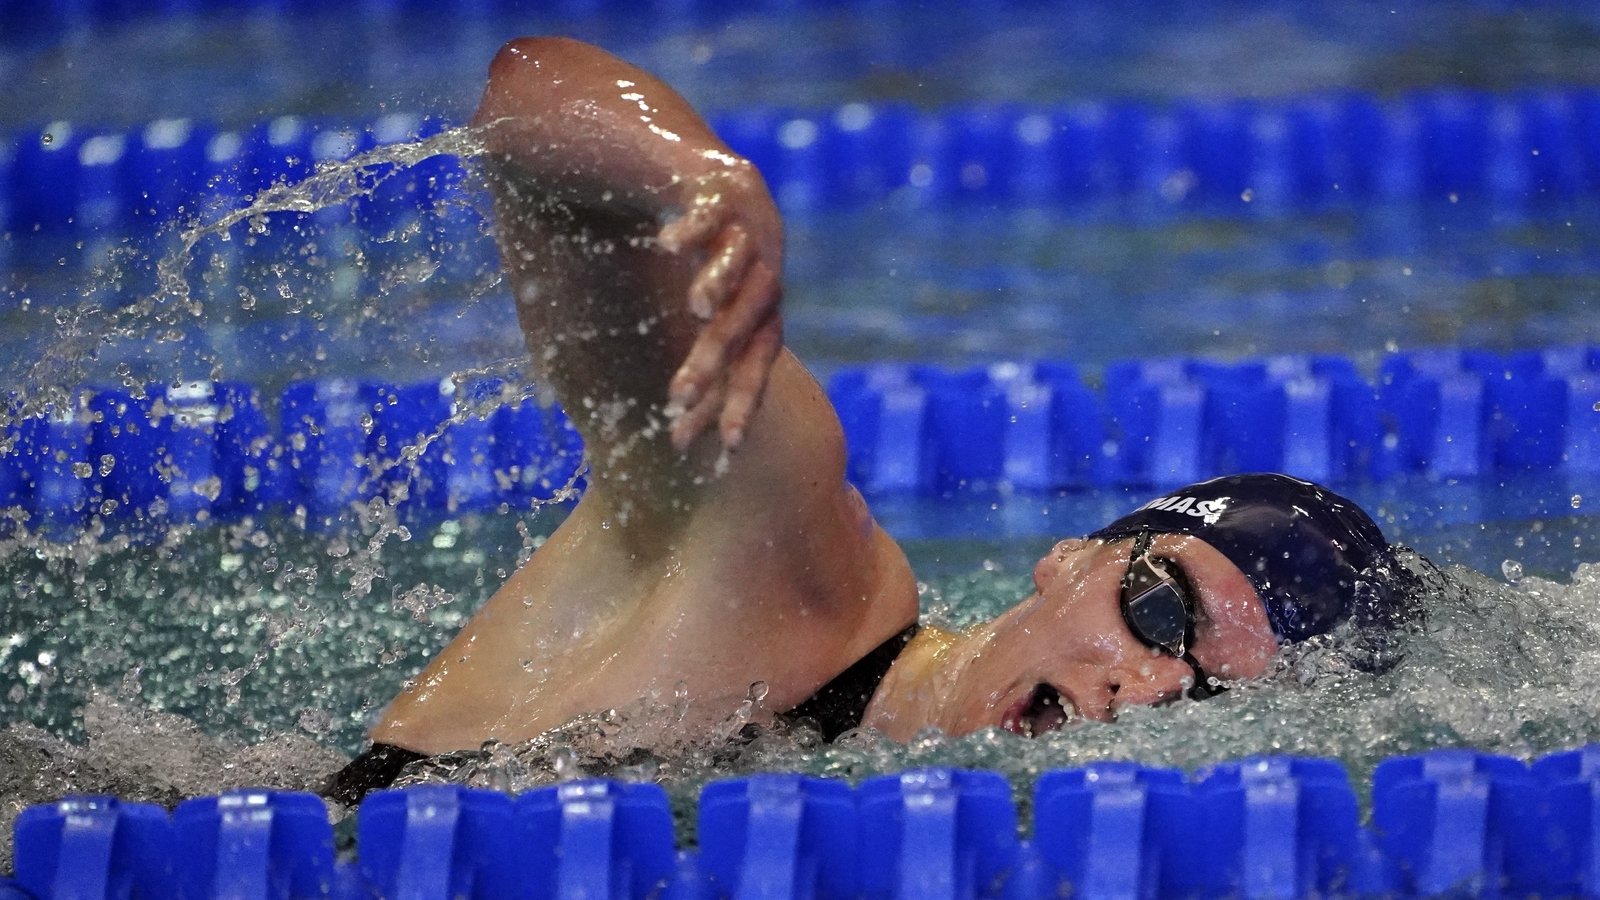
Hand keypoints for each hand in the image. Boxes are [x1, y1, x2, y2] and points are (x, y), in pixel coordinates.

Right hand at [657, 164, 784, 450]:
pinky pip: (709, 211)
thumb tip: (678, 445)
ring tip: (696, 309)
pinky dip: (693, 228)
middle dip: (715, 358)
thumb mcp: (709, 318)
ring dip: (721, 284)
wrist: (715, 180)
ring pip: (739, 263)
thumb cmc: (710, 266)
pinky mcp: (722, 190)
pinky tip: (666, 245)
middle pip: (746, 322)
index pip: (757, 364)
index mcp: (763, 311)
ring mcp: (748, 230)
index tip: (727, 446)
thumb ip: (702, 372)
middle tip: (678, 393)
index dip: (744, 401)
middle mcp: (765, 274)